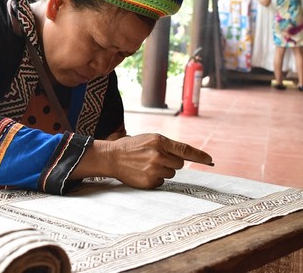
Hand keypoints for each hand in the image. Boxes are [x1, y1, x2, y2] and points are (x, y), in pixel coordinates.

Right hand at [72, 133, 212, 188]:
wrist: (112, 157)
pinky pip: (162, 182)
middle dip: (171, 162)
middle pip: (179, 164)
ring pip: (171, 174)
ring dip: (163, 171)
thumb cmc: (133, 147)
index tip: (210, 160)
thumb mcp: (150, 139)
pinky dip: (155, 179)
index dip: (200, 156)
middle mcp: (158, 155)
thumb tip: (187, 157)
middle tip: (156, 159)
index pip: (185, 150)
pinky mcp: (149, 181)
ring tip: (147, 165)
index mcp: (160, 141)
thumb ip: (168, 146)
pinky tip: (143, 173)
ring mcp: (154, 169)